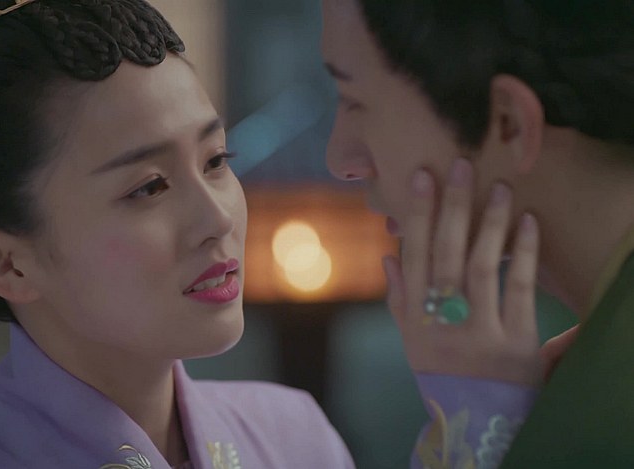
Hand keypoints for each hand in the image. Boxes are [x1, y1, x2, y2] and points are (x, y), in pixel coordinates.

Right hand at [383, 158, 542, 386]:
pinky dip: (522, 252)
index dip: (417, 216)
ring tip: (499, 186)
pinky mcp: (517, 343)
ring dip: (488, 223)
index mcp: (414, 320)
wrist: (478, 421)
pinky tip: (527, 222)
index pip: (413, 257)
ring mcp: (480, 333)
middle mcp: (442, 324)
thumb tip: (389, 256)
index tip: (422, 177)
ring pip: (479, 268)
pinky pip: (518, 289)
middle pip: (444, 256)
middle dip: (451, 208)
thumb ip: (401, 300)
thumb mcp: (413, 342)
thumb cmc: (444, 375)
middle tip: (460, 165)